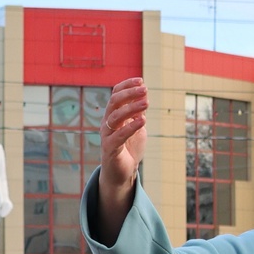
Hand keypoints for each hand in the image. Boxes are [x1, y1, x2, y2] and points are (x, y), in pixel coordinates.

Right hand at [92, 78, 149, 240]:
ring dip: (131, 108)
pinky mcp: (110, 149)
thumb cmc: (129, 149)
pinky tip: (143, 120)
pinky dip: (131, 127)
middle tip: (145, 89)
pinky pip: (118, 136)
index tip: (141, 80)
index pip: (115, 95)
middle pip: (114, 102)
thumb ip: (138, 114)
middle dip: (129, 94)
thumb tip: (144, 97)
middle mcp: (107, 123)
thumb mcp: (137, 127)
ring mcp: (107, 135)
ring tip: (147, 103)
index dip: (127, 86)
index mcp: (113, 116)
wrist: (122, 173)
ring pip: (115, 117)